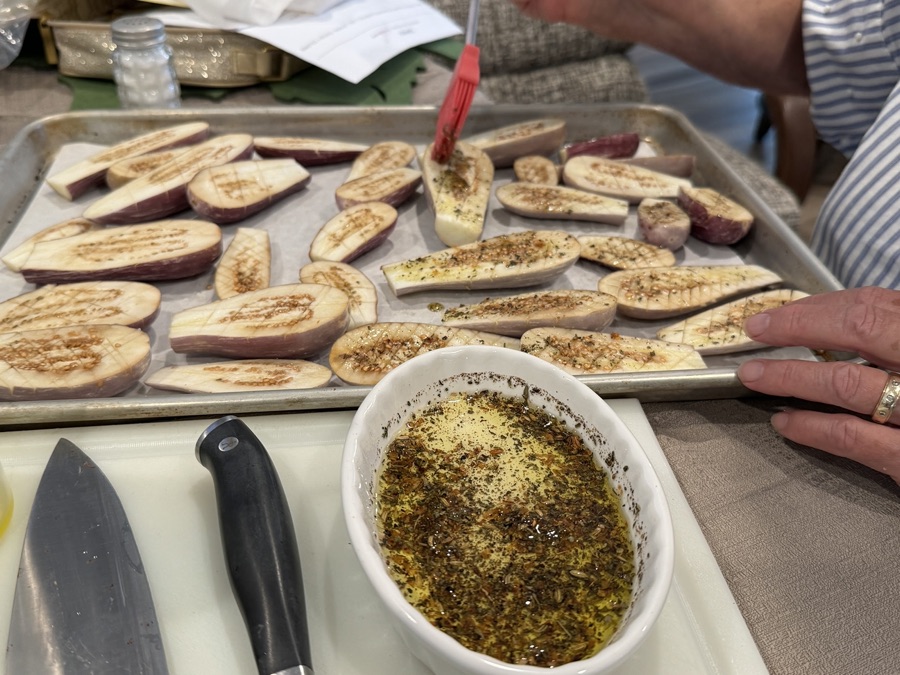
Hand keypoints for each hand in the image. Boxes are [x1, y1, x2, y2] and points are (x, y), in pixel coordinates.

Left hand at [737, 287, 899, 482]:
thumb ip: (896, 336)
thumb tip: (837, 325)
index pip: (874, 304)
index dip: (818, 306)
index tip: (778, 313)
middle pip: (861, 327)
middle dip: (799, 325)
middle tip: (757, 329)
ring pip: (848, 382)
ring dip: (791, 376)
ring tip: (756, 375)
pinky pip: (855, 437)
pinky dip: (812, 427)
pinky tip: (785, 422)